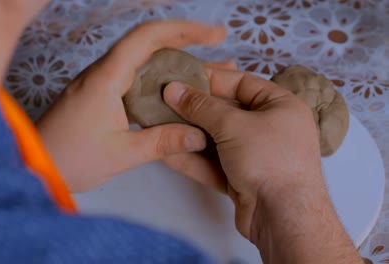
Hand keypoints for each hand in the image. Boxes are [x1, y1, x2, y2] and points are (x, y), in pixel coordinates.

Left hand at [37, 21, 226, 192]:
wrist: (36, 166)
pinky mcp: (100, 97)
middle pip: (147, 44)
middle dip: (185, 42)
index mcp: (105, 78)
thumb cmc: (69, 158)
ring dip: (173, 63)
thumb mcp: (121, 153)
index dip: (182, 30)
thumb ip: (161, 142)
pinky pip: (134, 80)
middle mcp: (102, 73)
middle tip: (217, 49)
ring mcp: (100, 84)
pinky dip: (158, 81)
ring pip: (143, 62)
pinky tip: (176, 93)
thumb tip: (197, 135)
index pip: (146, 37)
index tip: (212, 35)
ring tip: (205, 72)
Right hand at [163, 73, 360, 262]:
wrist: (284, 217)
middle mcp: (270, 128)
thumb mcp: (233, 124)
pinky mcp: (241, 179)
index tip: (181, 76)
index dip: (210, 79)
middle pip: (225, 112)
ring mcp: (254, 156)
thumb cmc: (268, 158)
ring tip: (158, 122)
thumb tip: (172, 88)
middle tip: (163, 99)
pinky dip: (192, 158)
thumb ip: (201, 106)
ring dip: (189, 133)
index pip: (241, 83)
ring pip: (216, 140)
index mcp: (280, 105)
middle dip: (194, 108)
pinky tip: (166, 151)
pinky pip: (213, 163)